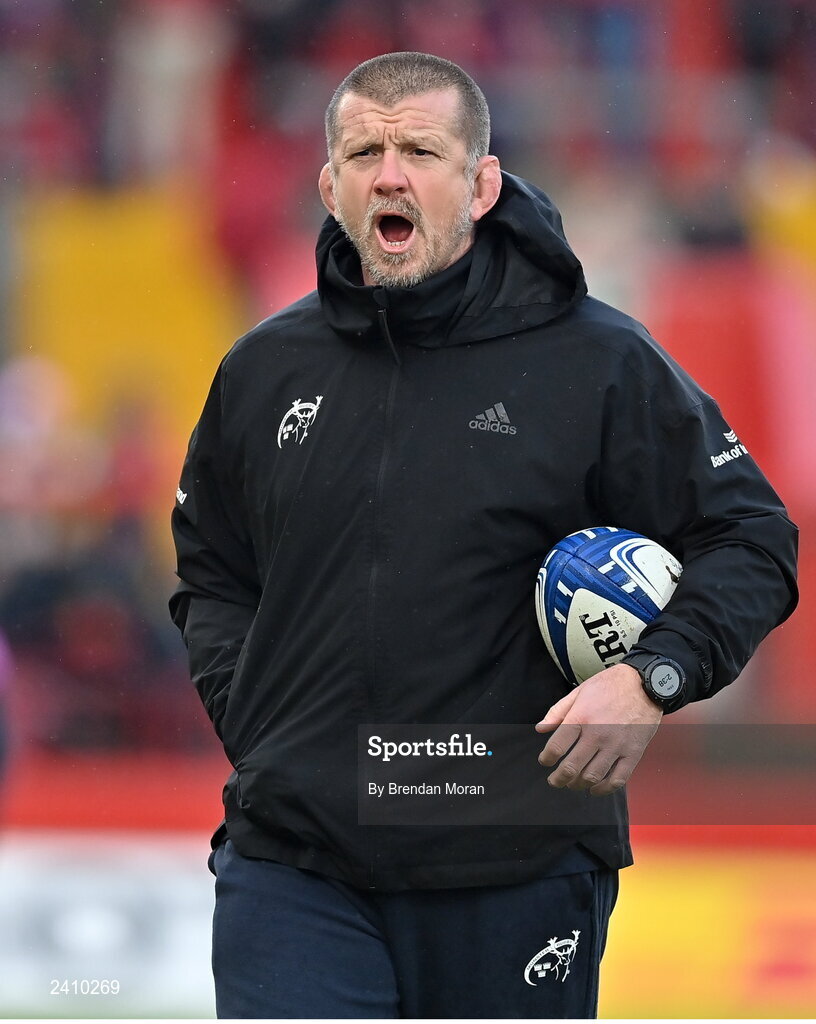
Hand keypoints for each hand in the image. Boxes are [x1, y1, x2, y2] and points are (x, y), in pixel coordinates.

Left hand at [535, 663, 662, 795]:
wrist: (644, 685)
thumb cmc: (610, 686)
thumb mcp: (579, 692)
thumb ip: (558, 711)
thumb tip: (541, 728)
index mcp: (581, 717)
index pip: (556, 747)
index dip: (546, 758)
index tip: (545, 761)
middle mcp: (597, 734)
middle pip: (571, 767)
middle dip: (558, 778)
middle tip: (555, 781)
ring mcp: (616, 746)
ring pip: (592, 776)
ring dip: (578, 784)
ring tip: (572, 784)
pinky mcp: (633, 753)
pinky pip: (618, 779)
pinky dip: (604, 789)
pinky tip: (595, 789)